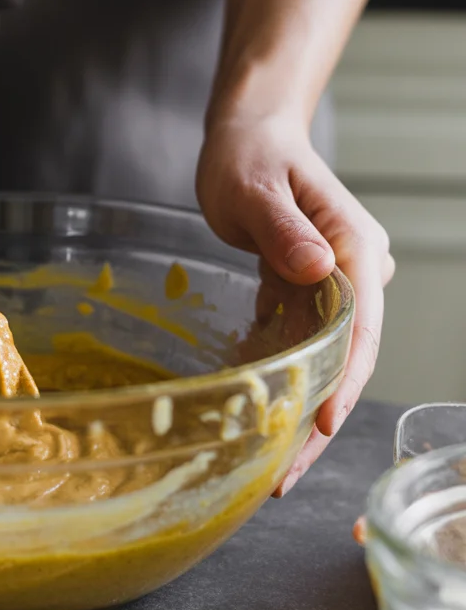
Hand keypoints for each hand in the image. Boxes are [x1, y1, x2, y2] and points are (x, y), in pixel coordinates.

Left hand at [196, 111, 394, 495]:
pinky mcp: (305, 290)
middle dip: (318, 417)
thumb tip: (320, 270)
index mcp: (356, 248)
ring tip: (270, 465)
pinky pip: (298, 342)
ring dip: (299, 407)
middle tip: (284, 476)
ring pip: (323, 357)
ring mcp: (332, 285)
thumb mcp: (256, 187)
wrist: (248, 134)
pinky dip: (280, 377)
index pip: (361, 329)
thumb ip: (284, 229)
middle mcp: (354, 272)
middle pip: (347, 356)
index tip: (320, 427)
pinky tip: (255, 415)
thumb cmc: (250, 154)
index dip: (344, 383)